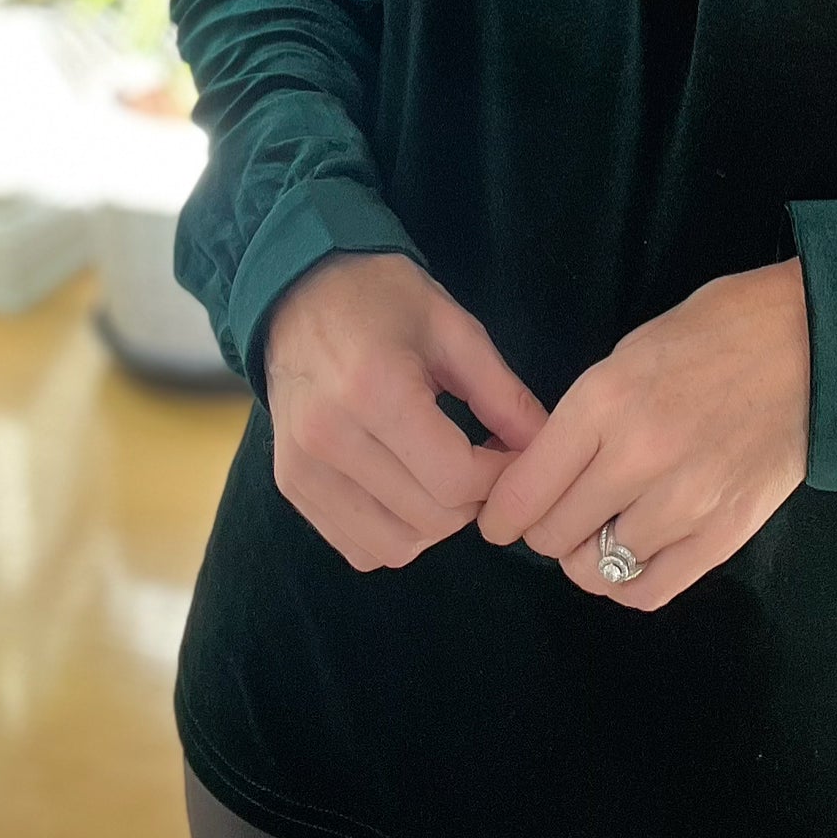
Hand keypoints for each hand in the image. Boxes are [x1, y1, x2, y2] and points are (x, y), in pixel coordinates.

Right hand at [264, 250, 547, 571]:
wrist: (300, 290)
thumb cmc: (384, 298)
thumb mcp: (454, 328)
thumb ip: (504, 394)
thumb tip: (546, 448)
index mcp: (376, 389)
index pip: (456, 478)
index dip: (502, 478)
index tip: (515, 454)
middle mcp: (331, 438)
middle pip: (430, 519)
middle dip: (474, 501)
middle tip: (485, 463)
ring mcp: (303, 468)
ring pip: (394, 547)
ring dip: (436, 526)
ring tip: (446, 476)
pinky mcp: (290, 485)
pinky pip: (358, 547)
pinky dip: (395, 533)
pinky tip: (408, 489)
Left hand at [473, 257, 810, 610]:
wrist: (813, 344)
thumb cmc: (717, 332)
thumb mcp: (630, 353)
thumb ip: (585, 416)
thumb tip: (542, 472)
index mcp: (604, 401)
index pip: (525, 490)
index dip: (502, 513)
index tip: (500, 518)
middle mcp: (637, 459)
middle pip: (554, 536)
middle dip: (543, 531)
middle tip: (556, 516)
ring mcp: (684, 503)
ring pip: (597, 569)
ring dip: (589, 555)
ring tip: (602, 530)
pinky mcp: (724, 535)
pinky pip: (650, 590)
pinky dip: (628, 583)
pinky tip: (632, 558)